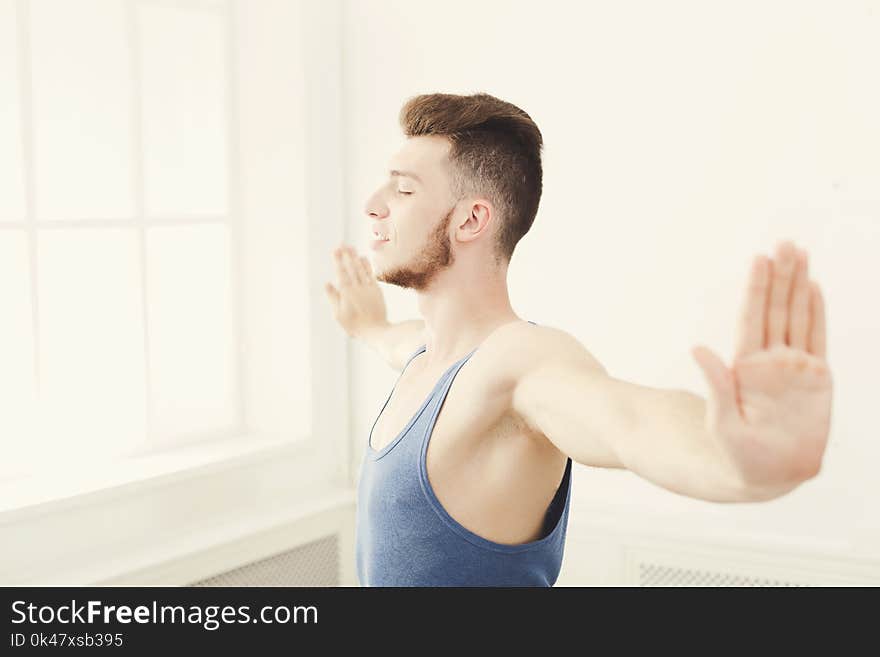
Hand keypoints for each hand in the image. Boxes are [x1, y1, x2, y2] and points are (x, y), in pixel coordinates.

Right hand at [324, 244, 388, 337]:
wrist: (376, 331)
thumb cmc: (355, 326)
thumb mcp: (339, 314)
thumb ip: (334, 297)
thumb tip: (327, 283)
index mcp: (346, 293)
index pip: (341, 272)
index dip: (338, 260)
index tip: (335, 250)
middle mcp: (357, 287)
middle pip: (351, 267)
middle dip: (346, 254)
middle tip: (342, 243)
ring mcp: (368, 288)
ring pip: (361, 269)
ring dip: (355, 257)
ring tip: (351, 247)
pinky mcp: (376, 291)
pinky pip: (370, 274)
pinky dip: (367, 265)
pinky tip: (363, 258)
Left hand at [691, 240, 832, 487]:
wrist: (769, 475)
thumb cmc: (739, 455)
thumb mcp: (724, 423)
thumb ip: (717, 386)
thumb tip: (697, 349)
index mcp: (746, 368)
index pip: (753, 319)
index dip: (757, 289)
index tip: (759, 259)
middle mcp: (769, 361)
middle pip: (775, 309)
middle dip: (781, 276)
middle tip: (785, 243)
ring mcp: (793, 367)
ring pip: (796, 316)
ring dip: (798, 285)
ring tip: (799, 253)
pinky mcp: (815, 377)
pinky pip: (817, 338)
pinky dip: (816, 312)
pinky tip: (814, 288)